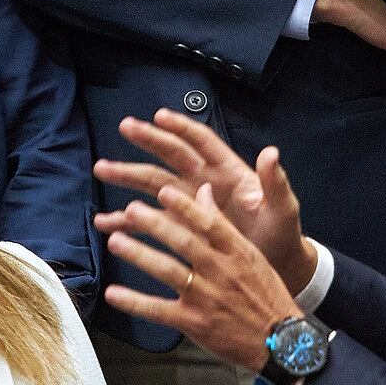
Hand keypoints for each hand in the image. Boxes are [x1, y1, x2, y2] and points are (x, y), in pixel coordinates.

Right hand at [95, 107, 310, 289]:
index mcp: (229, 173)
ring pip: (154, 184)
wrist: (276, 268)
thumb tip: (271, 152)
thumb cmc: (283, 235)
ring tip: (102, 169)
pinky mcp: (180, 228)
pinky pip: (149, 221)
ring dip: (129, 176)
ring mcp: (190, 205)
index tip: (159, 116)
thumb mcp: (283, 209)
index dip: (182, 128)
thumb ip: (276, 182)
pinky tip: (106, 222)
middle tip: (125, 127)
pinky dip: (127, 220)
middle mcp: (205, 182)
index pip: (203, 142)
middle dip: (147, 141)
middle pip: (172, 156)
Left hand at [103, 175, 300, 370]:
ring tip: (116, 241)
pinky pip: (158, 310)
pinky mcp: (193, 323)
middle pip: (185, 243)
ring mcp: (206, 298)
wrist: (282, 342)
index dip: (186, 207)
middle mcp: (221, 272)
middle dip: (156, 225)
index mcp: (238, 252)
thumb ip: (223, 225)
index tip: (164, 192)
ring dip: (140, 255)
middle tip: (132, 210)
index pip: (210, 223)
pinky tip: (113, 293)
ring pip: (168, 271)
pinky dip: (134, 301)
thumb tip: (203, 192)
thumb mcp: (251, 255)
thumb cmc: (265, 295)